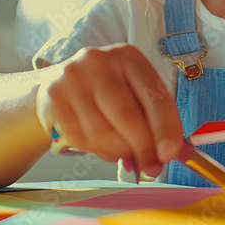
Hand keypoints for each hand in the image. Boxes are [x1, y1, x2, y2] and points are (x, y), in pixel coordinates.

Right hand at [37, 43, 183, 176]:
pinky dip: (97, 150)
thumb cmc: (109, 91)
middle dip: (143, 148)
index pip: (153, 95)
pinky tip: (102, 145)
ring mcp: (73, 79)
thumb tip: (166, 155)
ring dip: (119, 152)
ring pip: (103, 132)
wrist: (60, 82)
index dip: (165, 128)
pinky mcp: (55, 98)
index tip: (170, 154)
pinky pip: (81, 138)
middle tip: (152, 168)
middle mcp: (100, 61)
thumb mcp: (135, 93)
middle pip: (127, 115)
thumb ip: (154, 120)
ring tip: (124, 153)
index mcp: (129, 57)